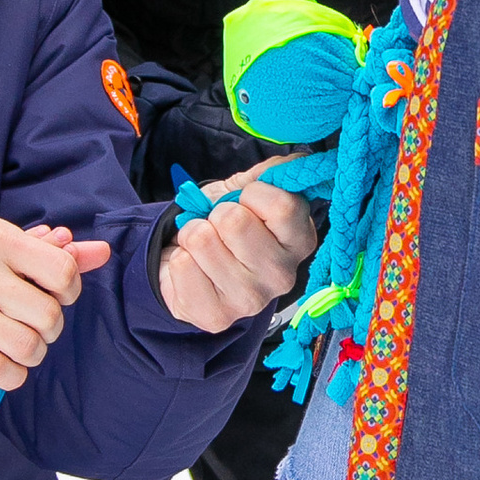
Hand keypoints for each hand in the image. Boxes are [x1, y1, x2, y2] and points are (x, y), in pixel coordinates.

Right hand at [0, 216, 109, 392]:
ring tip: (18, 344)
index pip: (62, 272)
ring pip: (27, 348)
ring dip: (32, 353)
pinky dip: (12, 375)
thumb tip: (101, 252)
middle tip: (32, 323)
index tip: (53, 294)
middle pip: (48, 317)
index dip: (69, 290)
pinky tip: (4, 363)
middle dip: (50, 327)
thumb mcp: (1, 240)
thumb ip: (52, 251)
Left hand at [155, 171, 320, 334]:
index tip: (246, 202)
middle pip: (235, 221)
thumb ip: (272, 173)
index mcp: (300, 241)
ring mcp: (251, 301)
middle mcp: (283, 276)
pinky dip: (179, 259)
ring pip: (203, 240)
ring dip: (194, 235)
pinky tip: (194, 269)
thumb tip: (296, 162)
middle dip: (216, 214)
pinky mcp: (216, 317)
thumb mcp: (247, 191)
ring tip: (204, 246)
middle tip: (219, 228)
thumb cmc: (225, 227)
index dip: (252, 194)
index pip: (281, 206)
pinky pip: (183, 265)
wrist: (193, 262)